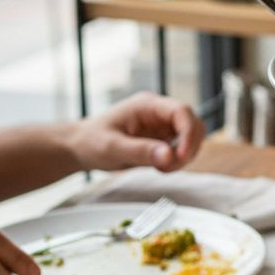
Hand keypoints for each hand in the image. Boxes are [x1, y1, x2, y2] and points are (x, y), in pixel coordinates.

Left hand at [70, 92, 204, 172]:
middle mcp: (159, 113)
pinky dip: (179, 161)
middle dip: (189, 147)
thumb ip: (140, 151)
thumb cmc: (91, 142)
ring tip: (162, 168)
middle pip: (193, 123)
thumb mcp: (111, 148)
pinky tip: (160, 167)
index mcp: (148, 105)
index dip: (188, 133)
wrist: (81, 147)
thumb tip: (168, 156)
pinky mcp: (163, 139)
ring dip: (185, 156)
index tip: (182, 156)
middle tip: (170, 166)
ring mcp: (163, 126)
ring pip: (192, 137)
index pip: (182, 111)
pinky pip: (183, 149)